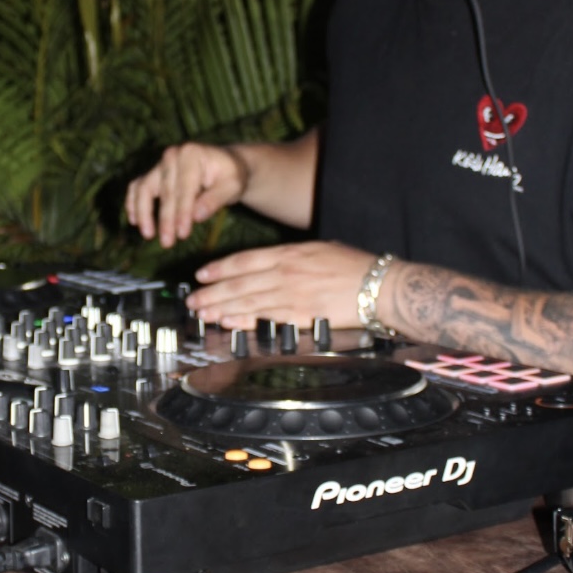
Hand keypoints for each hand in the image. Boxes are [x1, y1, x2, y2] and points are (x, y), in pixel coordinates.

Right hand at [125, 143, 250, 247]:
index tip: (182, 234)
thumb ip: (215, 200)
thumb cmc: (231, 176)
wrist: (225, 165)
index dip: (182, 212)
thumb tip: (196, 216)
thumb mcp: (232, 186)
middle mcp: (172, 155)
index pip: (184, 188)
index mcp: (191, 153)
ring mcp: (160, 164)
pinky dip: (133, 203)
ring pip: (144, 188)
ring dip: (144, 213)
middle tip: (168, 243)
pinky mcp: (153, 173)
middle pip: (165, 192)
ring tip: (148, 235)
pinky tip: (135, 221)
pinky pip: (137, 187)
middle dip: (165, 220)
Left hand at [188, 241, 377, 329]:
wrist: (380, 286)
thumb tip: (273, 262)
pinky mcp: (301, 315)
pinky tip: (227, 322)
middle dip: (212, 292)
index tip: (201, 274)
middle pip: (240, 283)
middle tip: (192, 300)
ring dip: (221, 307)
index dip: (220, 268)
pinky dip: (243, 320)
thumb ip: (293, 256)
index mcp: (290, 253)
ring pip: (248, 301)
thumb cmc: (355, 266)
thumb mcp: (320, 250)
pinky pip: (266, 318)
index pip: (246, 260)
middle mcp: (287, 272)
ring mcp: (292, 295)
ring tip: (201, 313)